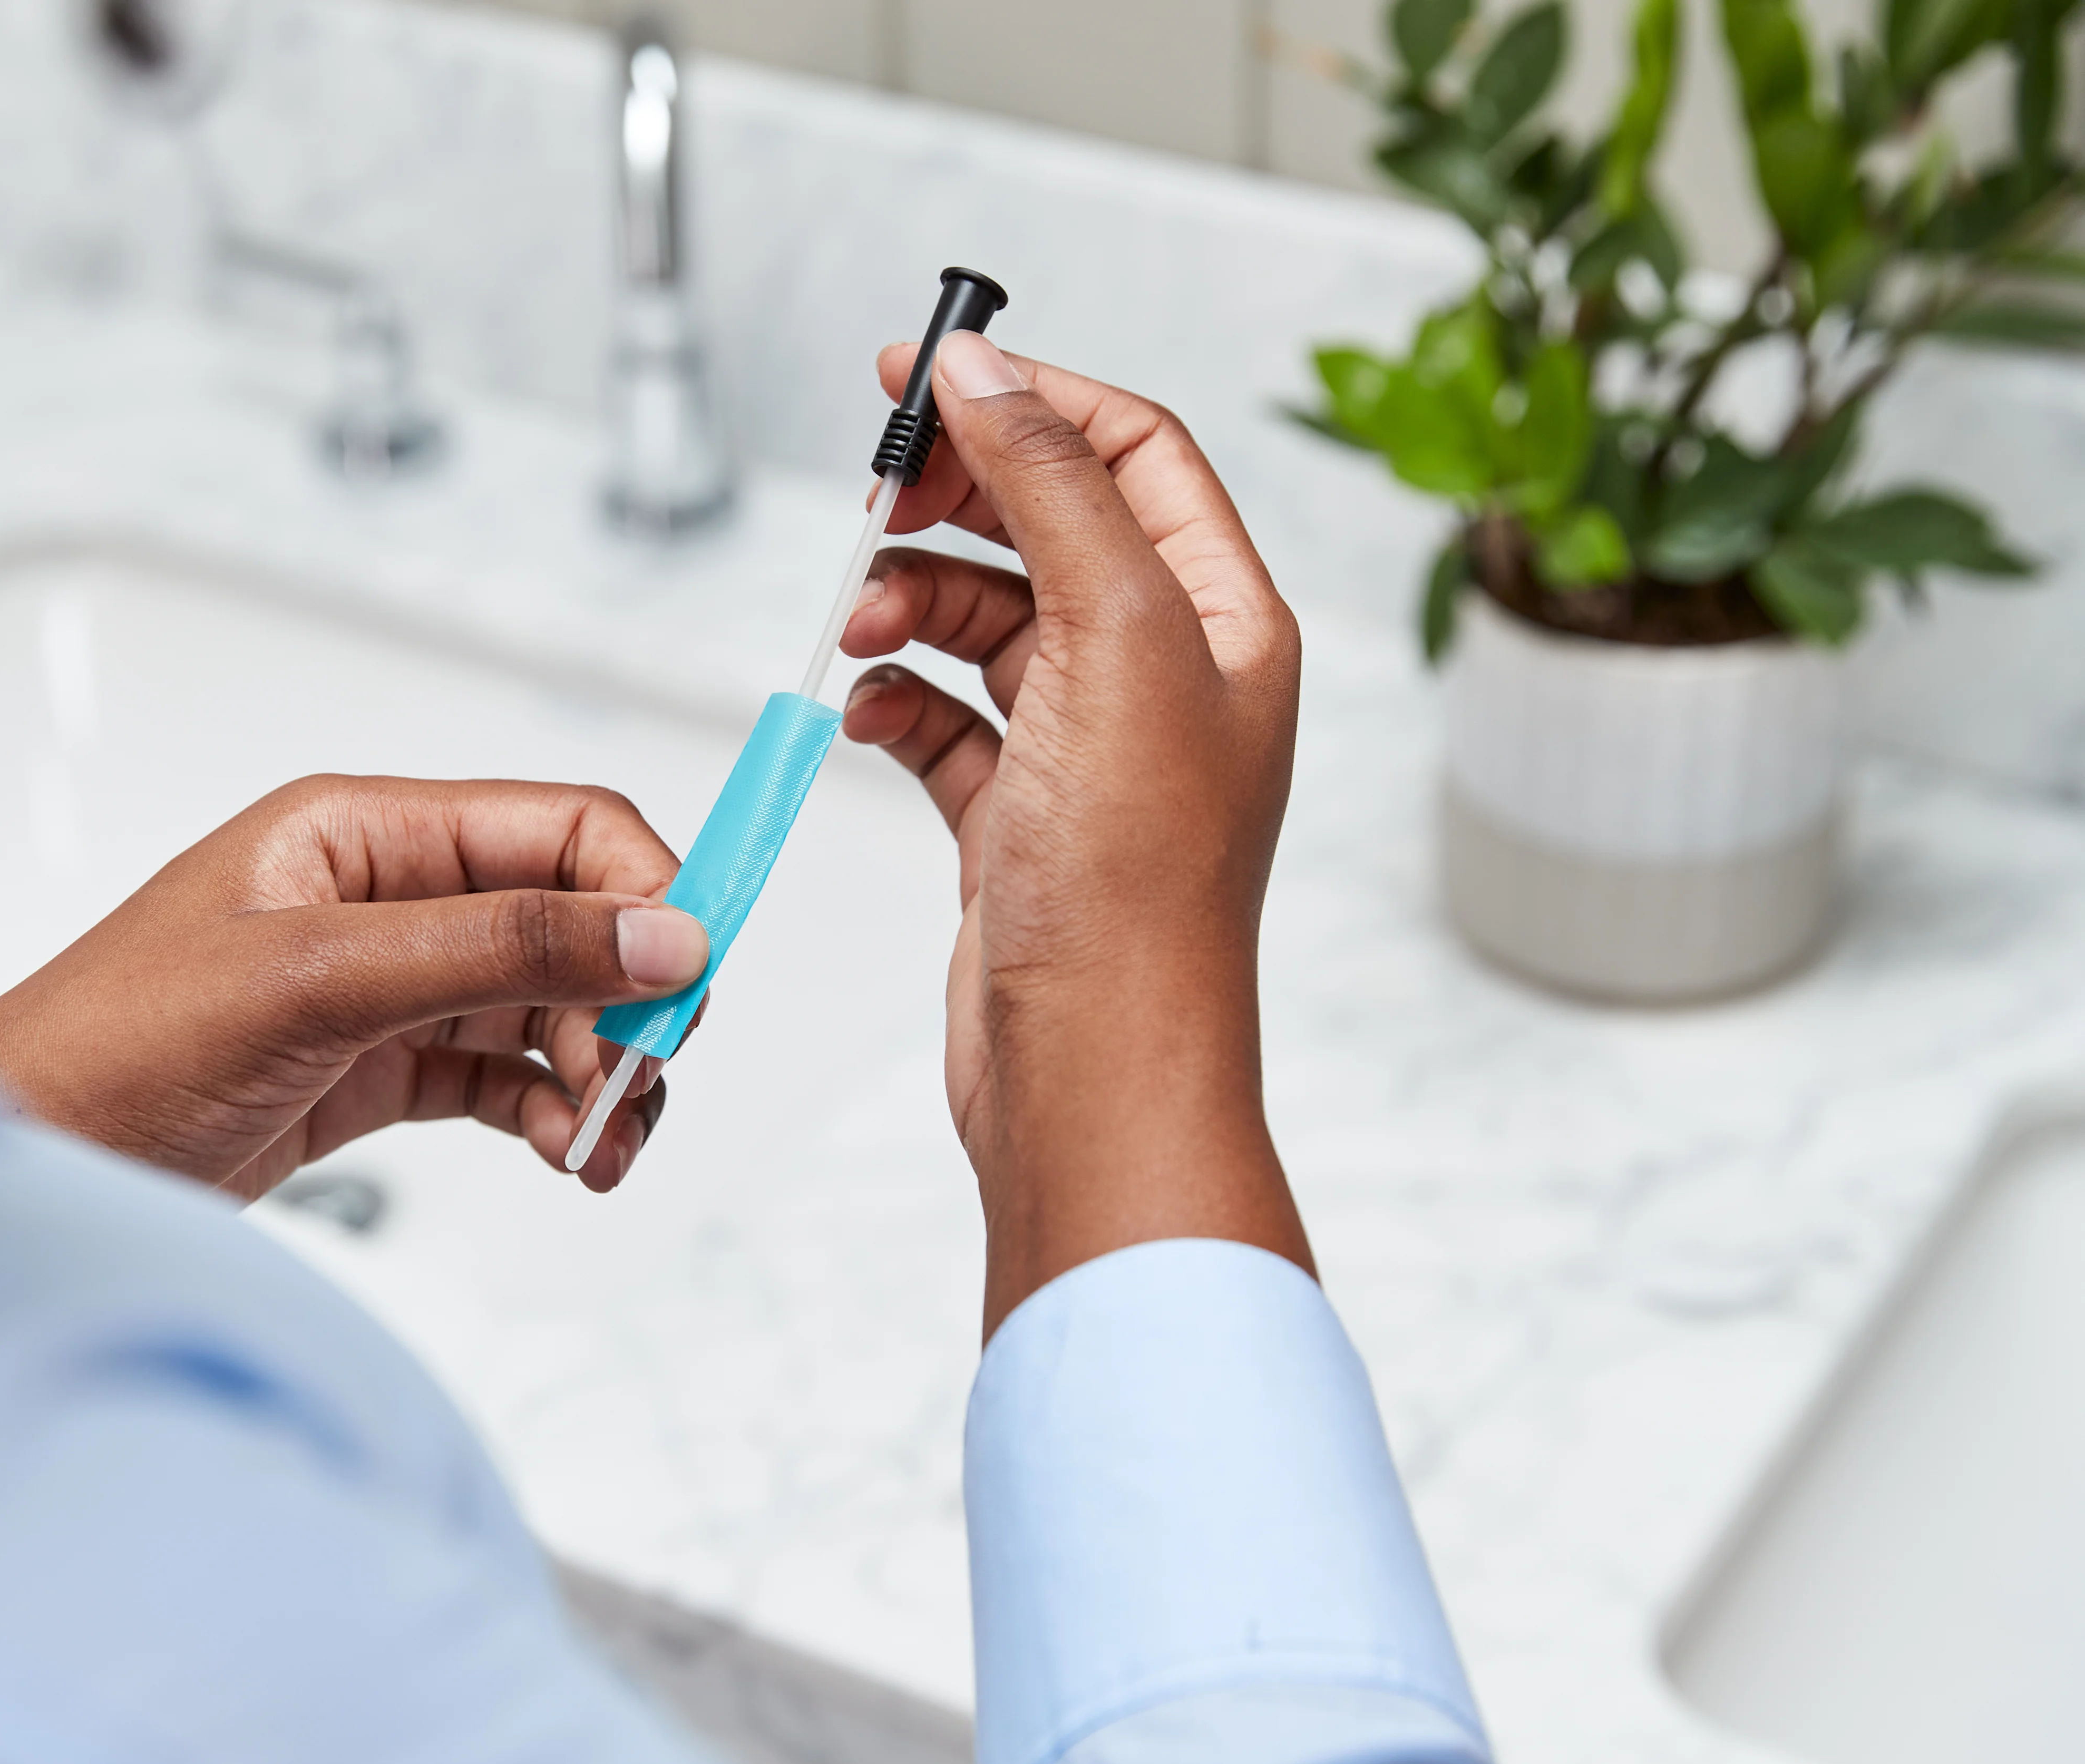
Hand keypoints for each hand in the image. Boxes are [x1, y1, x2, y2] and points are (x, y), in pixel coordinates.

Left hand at [0, 776, 705, 1198]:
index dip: (645, 892)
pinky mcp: (375, 1071)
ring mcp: (383, 987)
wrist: (23, 1166)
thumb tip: (663, 932)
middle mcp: (384, 896)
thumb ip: (499, 950)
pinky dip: (553, 1114)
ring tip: (601, 1147)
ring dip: (601, 1072)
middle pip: (571, 923)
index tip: (689, 981)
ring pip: (549, 1008)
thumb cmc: (119, 1048)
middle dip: (626, 1003)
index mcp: (362, 829)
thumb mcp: (321, 981)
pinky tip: (566, 1155)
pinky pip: (507, 1076)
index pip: (560, 827)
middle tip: (638, 1087)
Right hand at [841, 330, 1312, 1334]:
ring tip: (861, 624)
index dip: (1028, 397)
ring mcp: (1089, 751)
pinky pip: (945, 722)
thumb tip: (983, 372)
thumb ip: (1050, 487)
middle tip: (874, 495)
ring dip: (913, 604)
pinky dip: (897, 702)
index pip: (1133, 452)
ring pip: (988, 623)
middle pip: (1052, 526)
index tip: (916, 377)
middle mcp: (1166, 678)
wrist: (1089, 1070)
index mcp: (1224, 621)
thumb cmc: (1132, 887)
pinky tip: (864, 709)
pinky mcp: (1018, 821)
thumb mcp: (1111, 638)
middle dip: (956, 501)